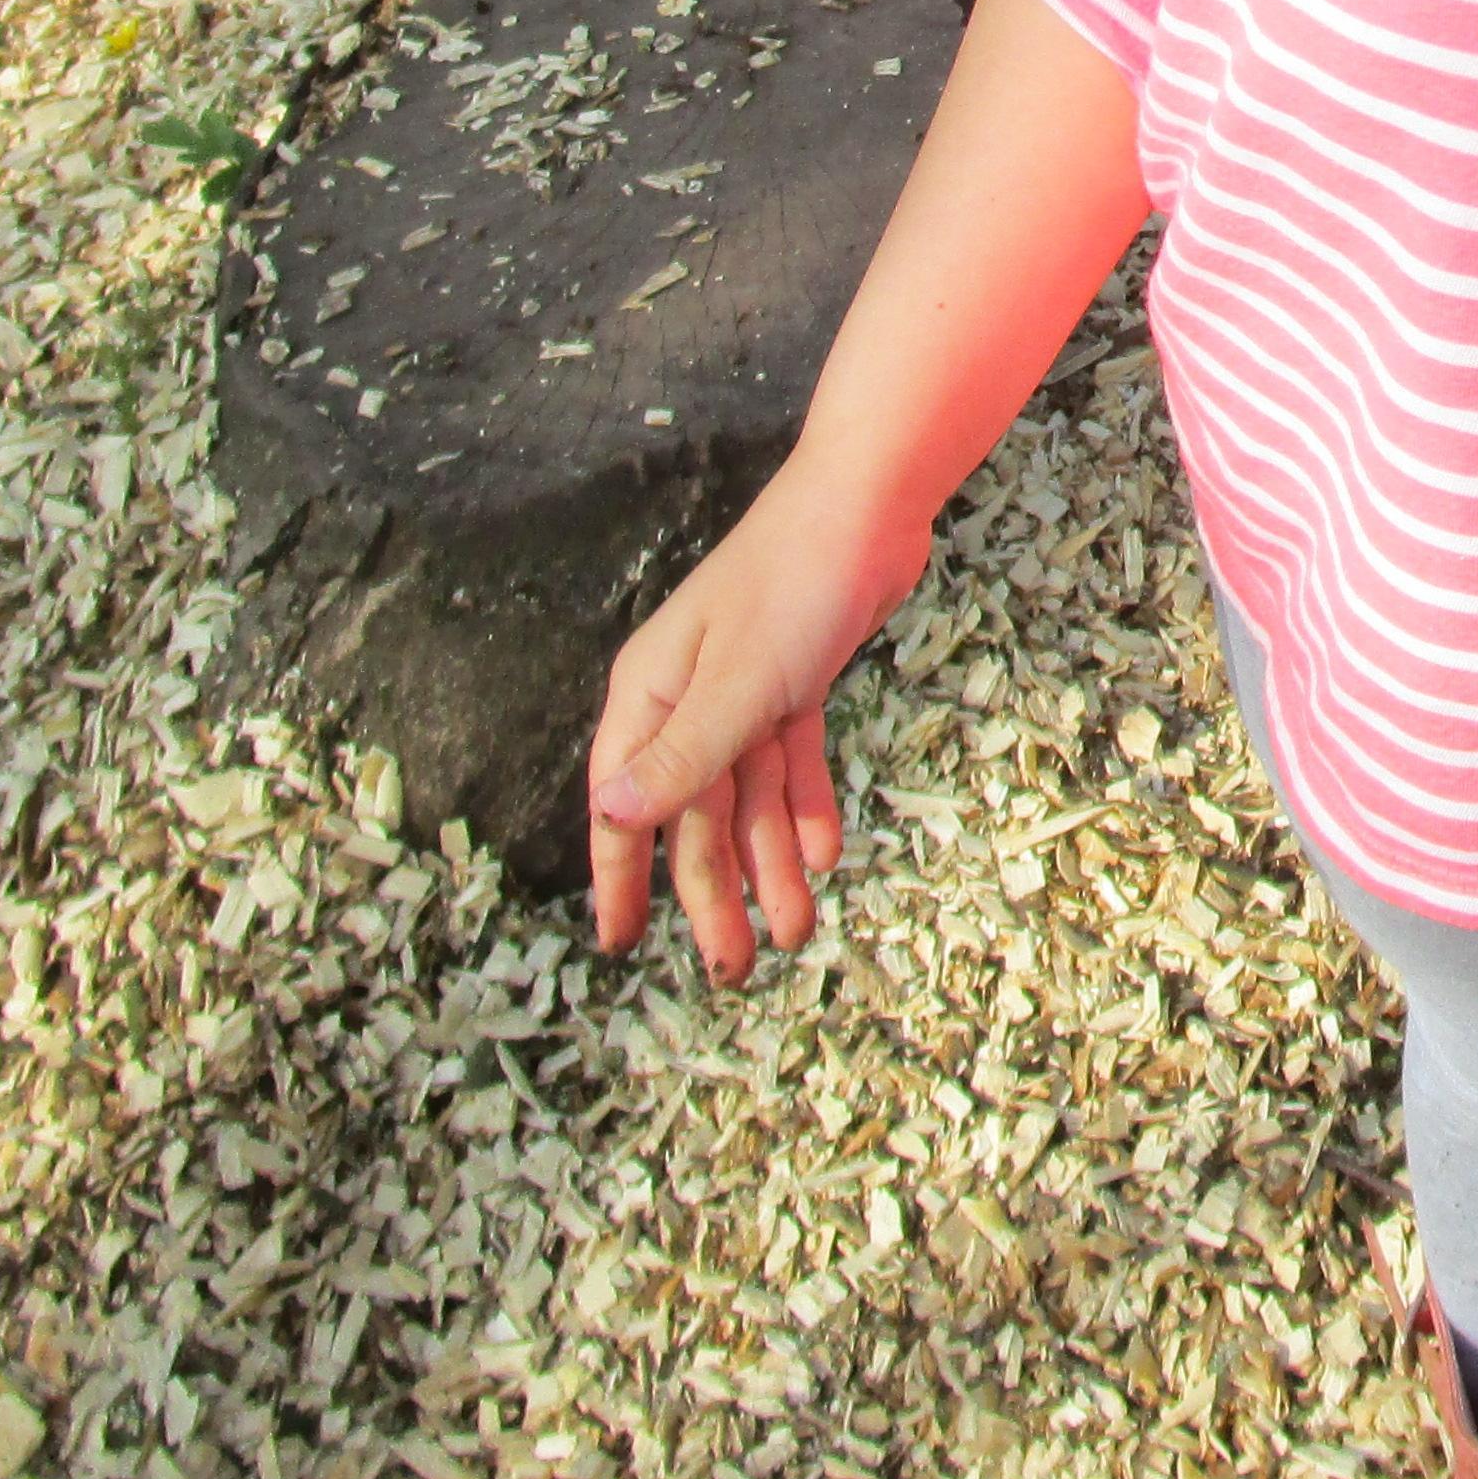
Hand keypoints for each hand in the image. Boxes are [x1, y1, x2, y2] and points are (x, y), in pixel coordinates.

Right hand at [584, 473, 920, 982]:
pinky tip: (823, 857)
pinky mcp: (792, 683)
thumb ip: (682, 756)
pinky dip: (804, 809)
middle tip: (736, 970)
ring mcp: (742, 692)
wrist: (866, 508)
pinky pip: (790, 765)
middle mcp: (687, 699)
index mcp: (651, 696)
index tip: (619, 944)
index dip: (620, 875)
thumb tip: (610, 815)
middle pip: (694, 815)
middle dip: (713, 894)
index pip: (624, 803)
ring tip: (797, 930)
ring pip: (748, 799)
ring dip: (770, 865)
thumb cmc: (791, 583)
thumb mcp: (737, 683)